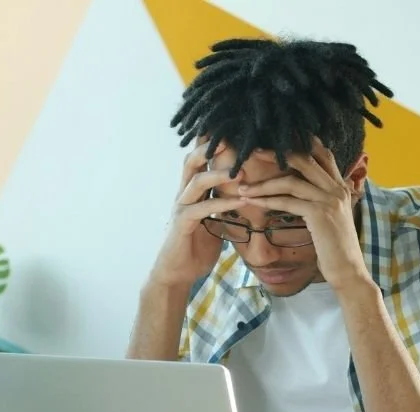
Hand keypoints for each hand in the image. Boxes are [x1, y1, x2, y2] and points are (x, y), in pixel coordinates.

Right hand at [147, 139, 247, 289]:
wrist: (176, 274)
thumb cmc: (196, 247)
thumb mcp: (213, 221)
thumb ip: (222, 205)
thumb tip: (244, 195)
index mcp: (191, 192)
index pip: (199, 160)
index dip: (211, 144)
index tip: (232, 129)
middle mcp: (183, 194)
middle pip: (192, 160)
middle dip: (211, 146)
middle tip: (234, 136)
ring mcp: (181, 208)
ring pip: (196, 181)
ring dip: (219, 173)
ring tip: (241, 170)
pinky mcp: (182, 224)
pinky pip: (203, 209)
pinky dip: (223, 204)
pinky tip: (241, 202)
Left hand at [239, 138, 371, 289]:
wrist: (348, 270)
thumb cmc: (336, 248)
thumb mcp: (331, 219)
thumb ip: (320, 202)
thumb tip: (300, 195)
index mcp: (341, 186)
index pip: (323, 154)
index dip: (302, 143)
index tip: (277, 140)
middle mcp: (337, 188)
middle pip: (304, 159)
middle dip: (276, 154)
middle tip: (252, 152)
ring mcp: (329, 200)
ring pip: (291, 182)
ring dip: (263, 184)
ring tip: (243, 187)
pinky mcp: (319, 214)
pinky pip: (287, 201)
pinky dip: (267, 200)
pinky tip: (252, 202)